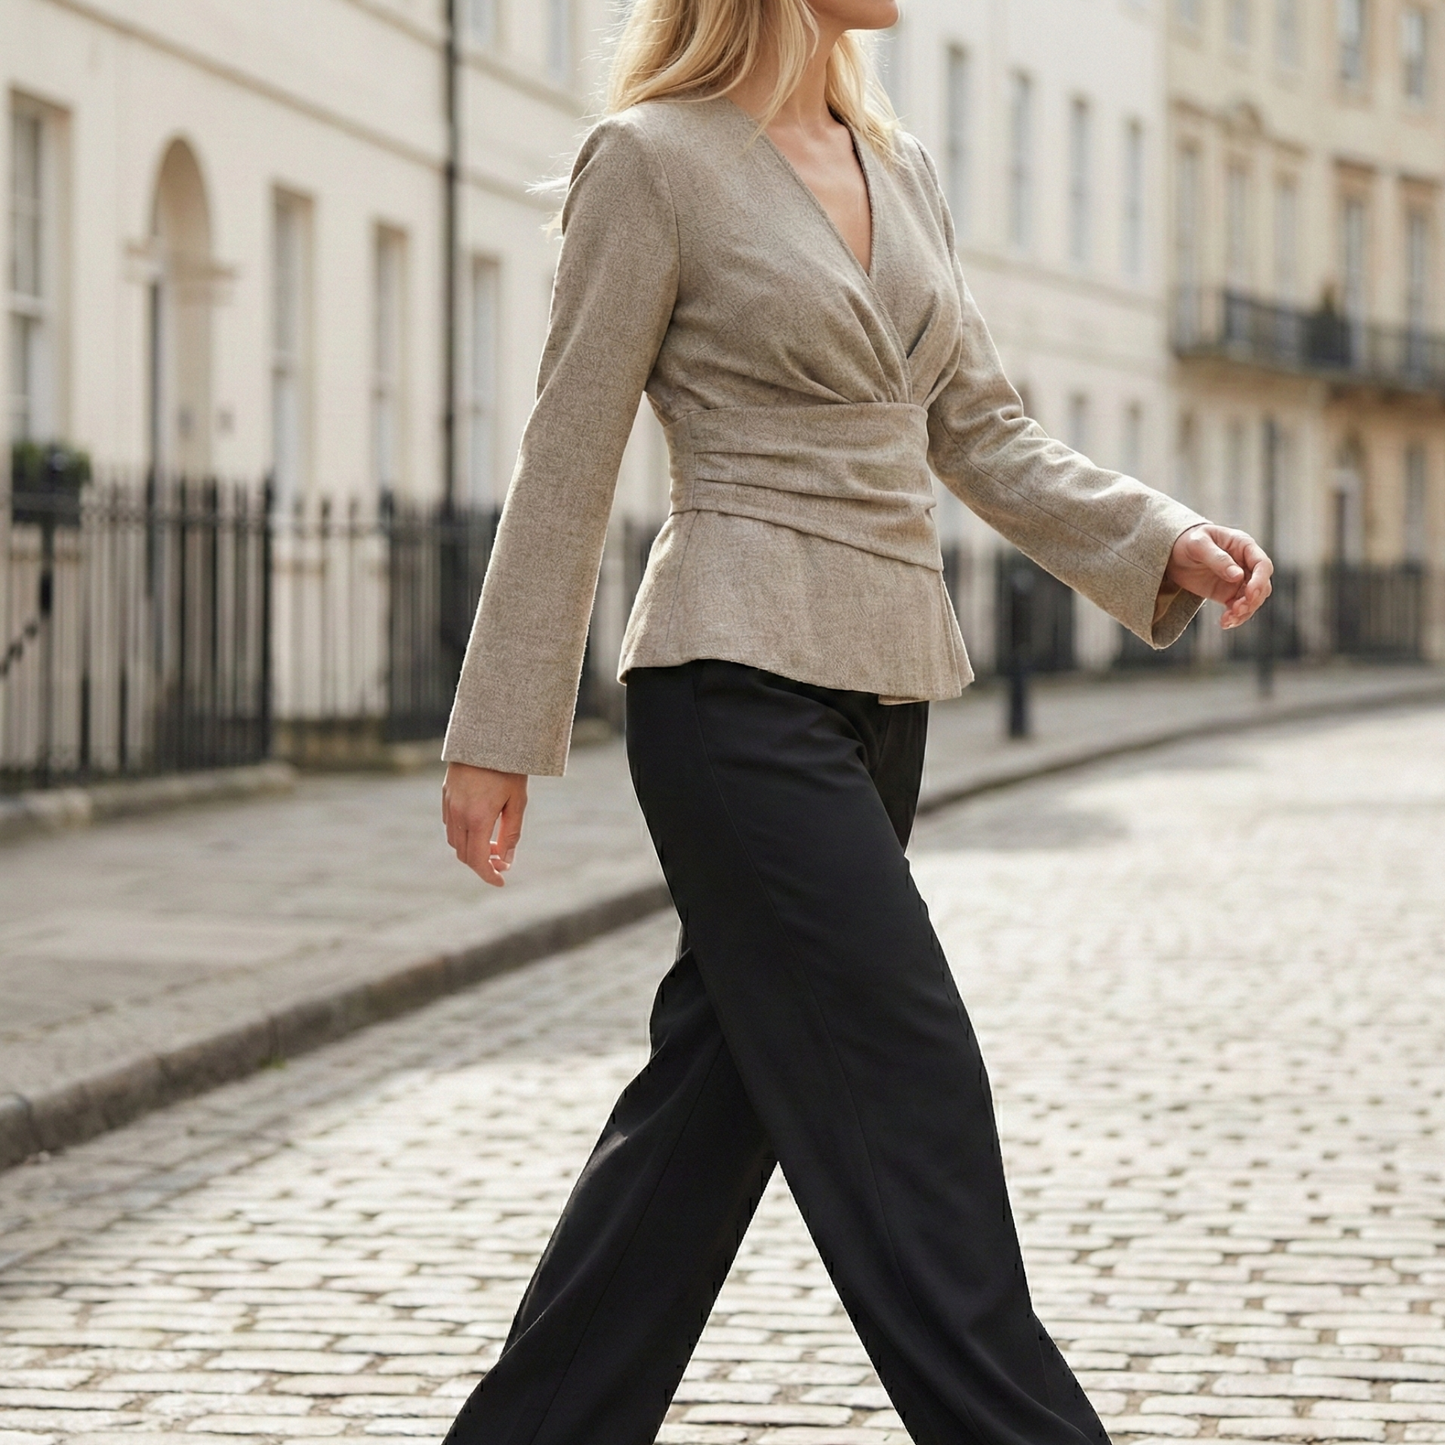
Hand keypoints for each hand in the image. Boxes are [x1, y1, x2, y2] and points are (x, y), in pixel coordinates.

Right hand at [442, 762, 527, 886]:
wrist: (487, 736)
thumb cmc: (508, 768)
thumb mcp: (517, 802)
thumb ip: (511, 833)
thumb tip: (506, 860)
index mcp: (477, 818)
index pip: (477, 860)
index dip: (488, 875)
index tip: (500, 881)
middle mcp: (458, 814)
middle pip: (463, 854)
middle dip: (481, 863)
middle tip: (501, 861)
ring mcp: (449, 804)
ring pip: (454, 840)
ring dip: (471, 849)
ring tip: (493, 843)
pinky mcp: (445, 794)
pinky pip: (450, 824)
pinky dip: (462, 834)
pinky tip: (479, 826)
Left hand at [1164, 523, 1273, 630]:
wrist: (1173, 553)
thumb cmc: (1187, 541)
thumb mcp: (1198, 545)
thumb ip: (1218, 558)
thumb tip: (1238, 576)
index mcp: (1243, 546)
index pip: (1262, 564)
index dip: (1260, 580)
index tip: (1250, 594)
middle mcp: (1245, 564)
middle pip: (1262, 585)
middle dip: (1253, 600)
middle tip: (1236, 609)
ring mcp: (1238, 580)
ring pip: (1253, 600)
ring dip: (1245, 612)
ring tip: (1228, 620)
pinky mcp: (1228, 594)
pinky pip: (1238, 608)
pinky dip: (1235, 617)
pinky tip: (1225, 623)